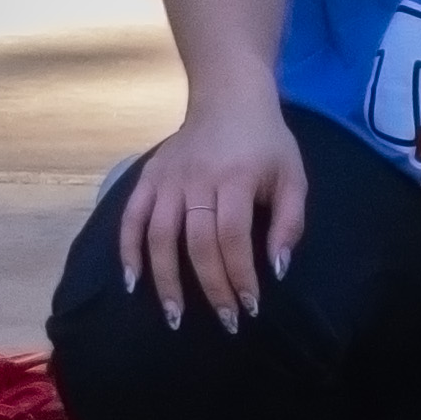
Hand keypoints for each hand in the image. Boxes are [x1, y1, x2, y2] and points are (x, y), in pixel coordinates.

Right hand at [117, 100, 309, 329]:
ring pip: (159, 237)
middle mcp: (196, 180)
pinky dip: (127, 252)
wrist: (228, 98)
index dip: (239, 275)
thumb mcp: (292, 175)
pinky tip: (132, 283)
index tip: (249, 307)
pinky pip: (130, 220)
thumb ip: (289, 222)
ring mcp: (167, 180)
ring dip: (164, 281)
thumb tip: (275, 270)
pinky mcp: (146, 178)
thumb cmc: (266, 143)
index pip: (233, 237)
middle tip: (222, 321)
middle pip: (197, 243)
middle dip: (210, 287)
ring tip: (174, 316)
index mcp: (237, 178)